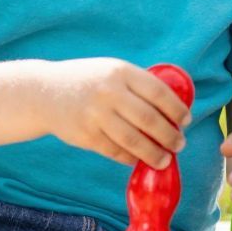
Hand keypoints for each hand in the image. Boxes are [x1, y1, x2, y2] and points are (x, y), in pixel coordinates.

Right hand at [39, 58, 190, 168]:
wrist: (45, 92)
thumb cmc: (88, 81)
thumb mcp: (112, 70)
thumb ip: (138, 85)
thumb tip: (172, 108)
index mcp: (121, 72)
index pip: (158, 93)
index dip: (177, 109)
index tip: (186, 120)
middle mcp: (109, 93)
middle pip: (149, 120)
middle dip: (170, 136)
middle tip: (180, 144)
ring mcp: (96, 116)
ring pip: (134, 141)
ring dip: (154, 153)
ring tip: (164, 160)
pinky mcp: (85, 136)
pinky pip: (115, 151)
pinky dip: (130, 158)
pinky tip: (138, 160)